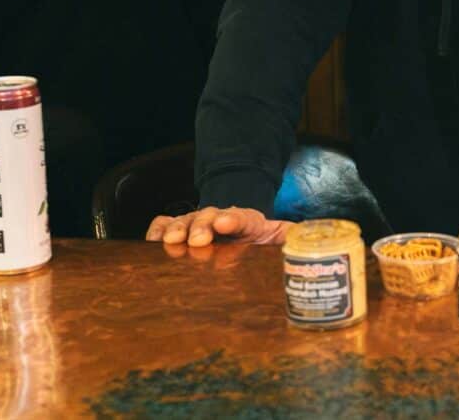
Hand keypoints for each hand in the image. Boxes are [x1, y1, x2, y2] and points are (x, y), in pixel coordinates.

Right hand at [146, 206, 292, 246]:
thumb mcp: (280, 239)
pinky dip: (158, 230)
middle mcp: (219, 219)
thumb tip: (306, 235)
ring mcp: (197, 224)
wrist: (242, 235)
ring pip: (185, 221)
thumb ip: (292, 237)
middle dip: (202, 225)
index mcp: (248, 221)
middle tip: (197, 239)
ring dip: (178, 229)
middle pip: (209, 216)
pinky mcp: (180, 233)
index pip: (241, 216)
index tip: (226, 222)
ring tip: (170, 240)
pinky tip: (152, 241)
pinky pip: (164, 225)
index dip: (233, 218)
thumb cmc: (260, 242)